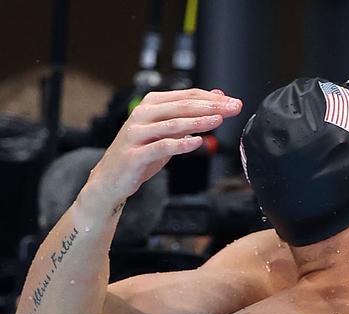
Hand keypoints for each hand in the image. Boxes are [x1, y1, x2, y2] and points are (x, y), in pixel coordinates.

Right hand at [88, 88, 241, 206]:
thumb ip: (188, 116)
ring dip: (198, 122)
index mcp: (151, 104)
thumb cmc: (142, 154)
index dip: (211, 98)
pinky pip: (162, 147)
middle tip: (233, 108)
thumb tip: (215, 97)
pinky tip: (197, 142)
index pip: (186, 96)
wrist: (112, 178)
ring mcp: (137, 133)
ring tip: (219, 121)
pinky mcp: (135, 154)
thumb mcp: (167, 133)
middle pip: (182, 106)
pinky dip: (180, 144)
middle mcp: (142, 114)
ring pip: (173, 124)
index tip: (233, 102)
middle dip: (210, 106)